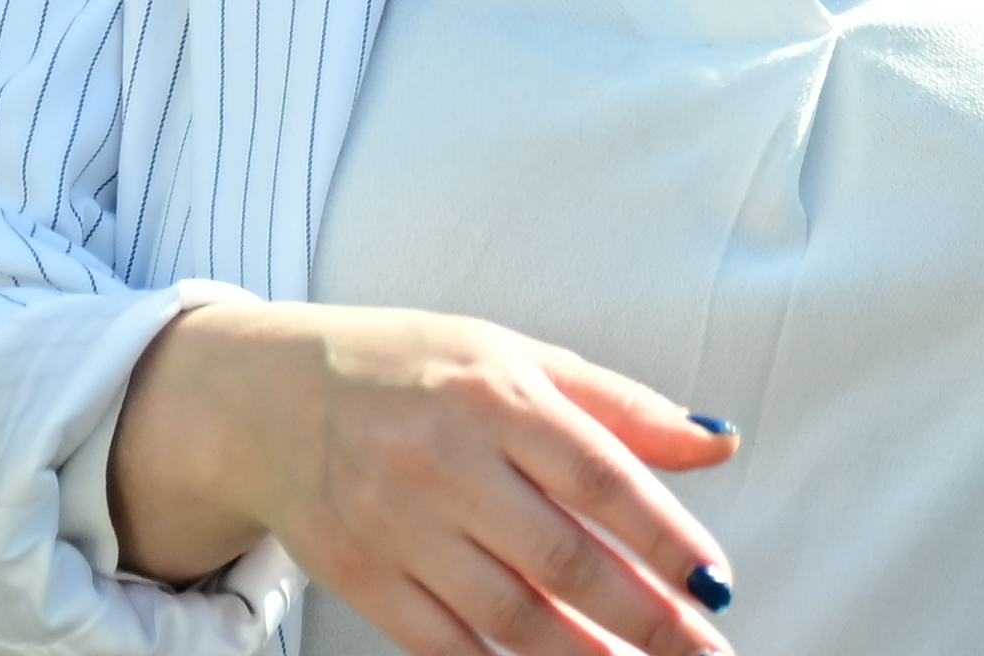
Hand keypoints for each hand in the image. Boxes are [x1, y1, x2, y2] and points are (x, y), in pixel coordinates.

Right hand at [109, 297, 736, 645]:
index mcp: (493, 394)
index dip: (662, 534)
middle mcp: (444, 461)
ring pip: (509, 614)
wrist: (266, 396)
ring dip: (585, 655)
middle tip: (703, 650)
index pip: (599, 475)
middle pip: (562, 557)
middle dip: (644, 616)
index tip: (714, 580)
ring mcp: (396, 526)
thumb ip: (619, 408)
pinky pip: (444, 644)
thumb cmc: (410, 366)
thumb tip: (718, 444)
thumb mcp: (514, 358)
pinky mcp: (360, 576)